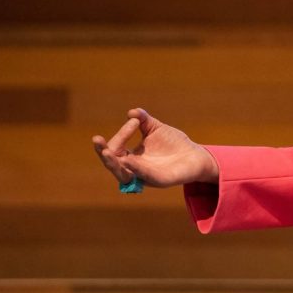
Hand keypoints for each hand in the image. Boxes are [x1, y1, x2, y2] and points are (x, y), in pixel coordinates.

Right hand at [92, 108, 218, 187]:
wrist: (196, 155)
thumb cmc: (173, 143)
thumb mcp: (155, 128)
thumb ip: (143, 120)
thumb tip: (131, 112)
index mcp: (132, 158)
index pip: (116, 149)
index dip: (121, 135)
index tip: (133, 122)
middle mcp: (136, 169)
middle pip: (113, 165)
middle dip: (104, 154)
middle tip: (97, 141)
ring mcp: (147, 177)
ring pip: (125, 174)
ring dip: (114, 163)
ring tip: (106, 152)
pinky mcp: (161, 181)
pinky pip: (146, 177)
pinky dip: (137, 169)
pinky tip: (129, 160)